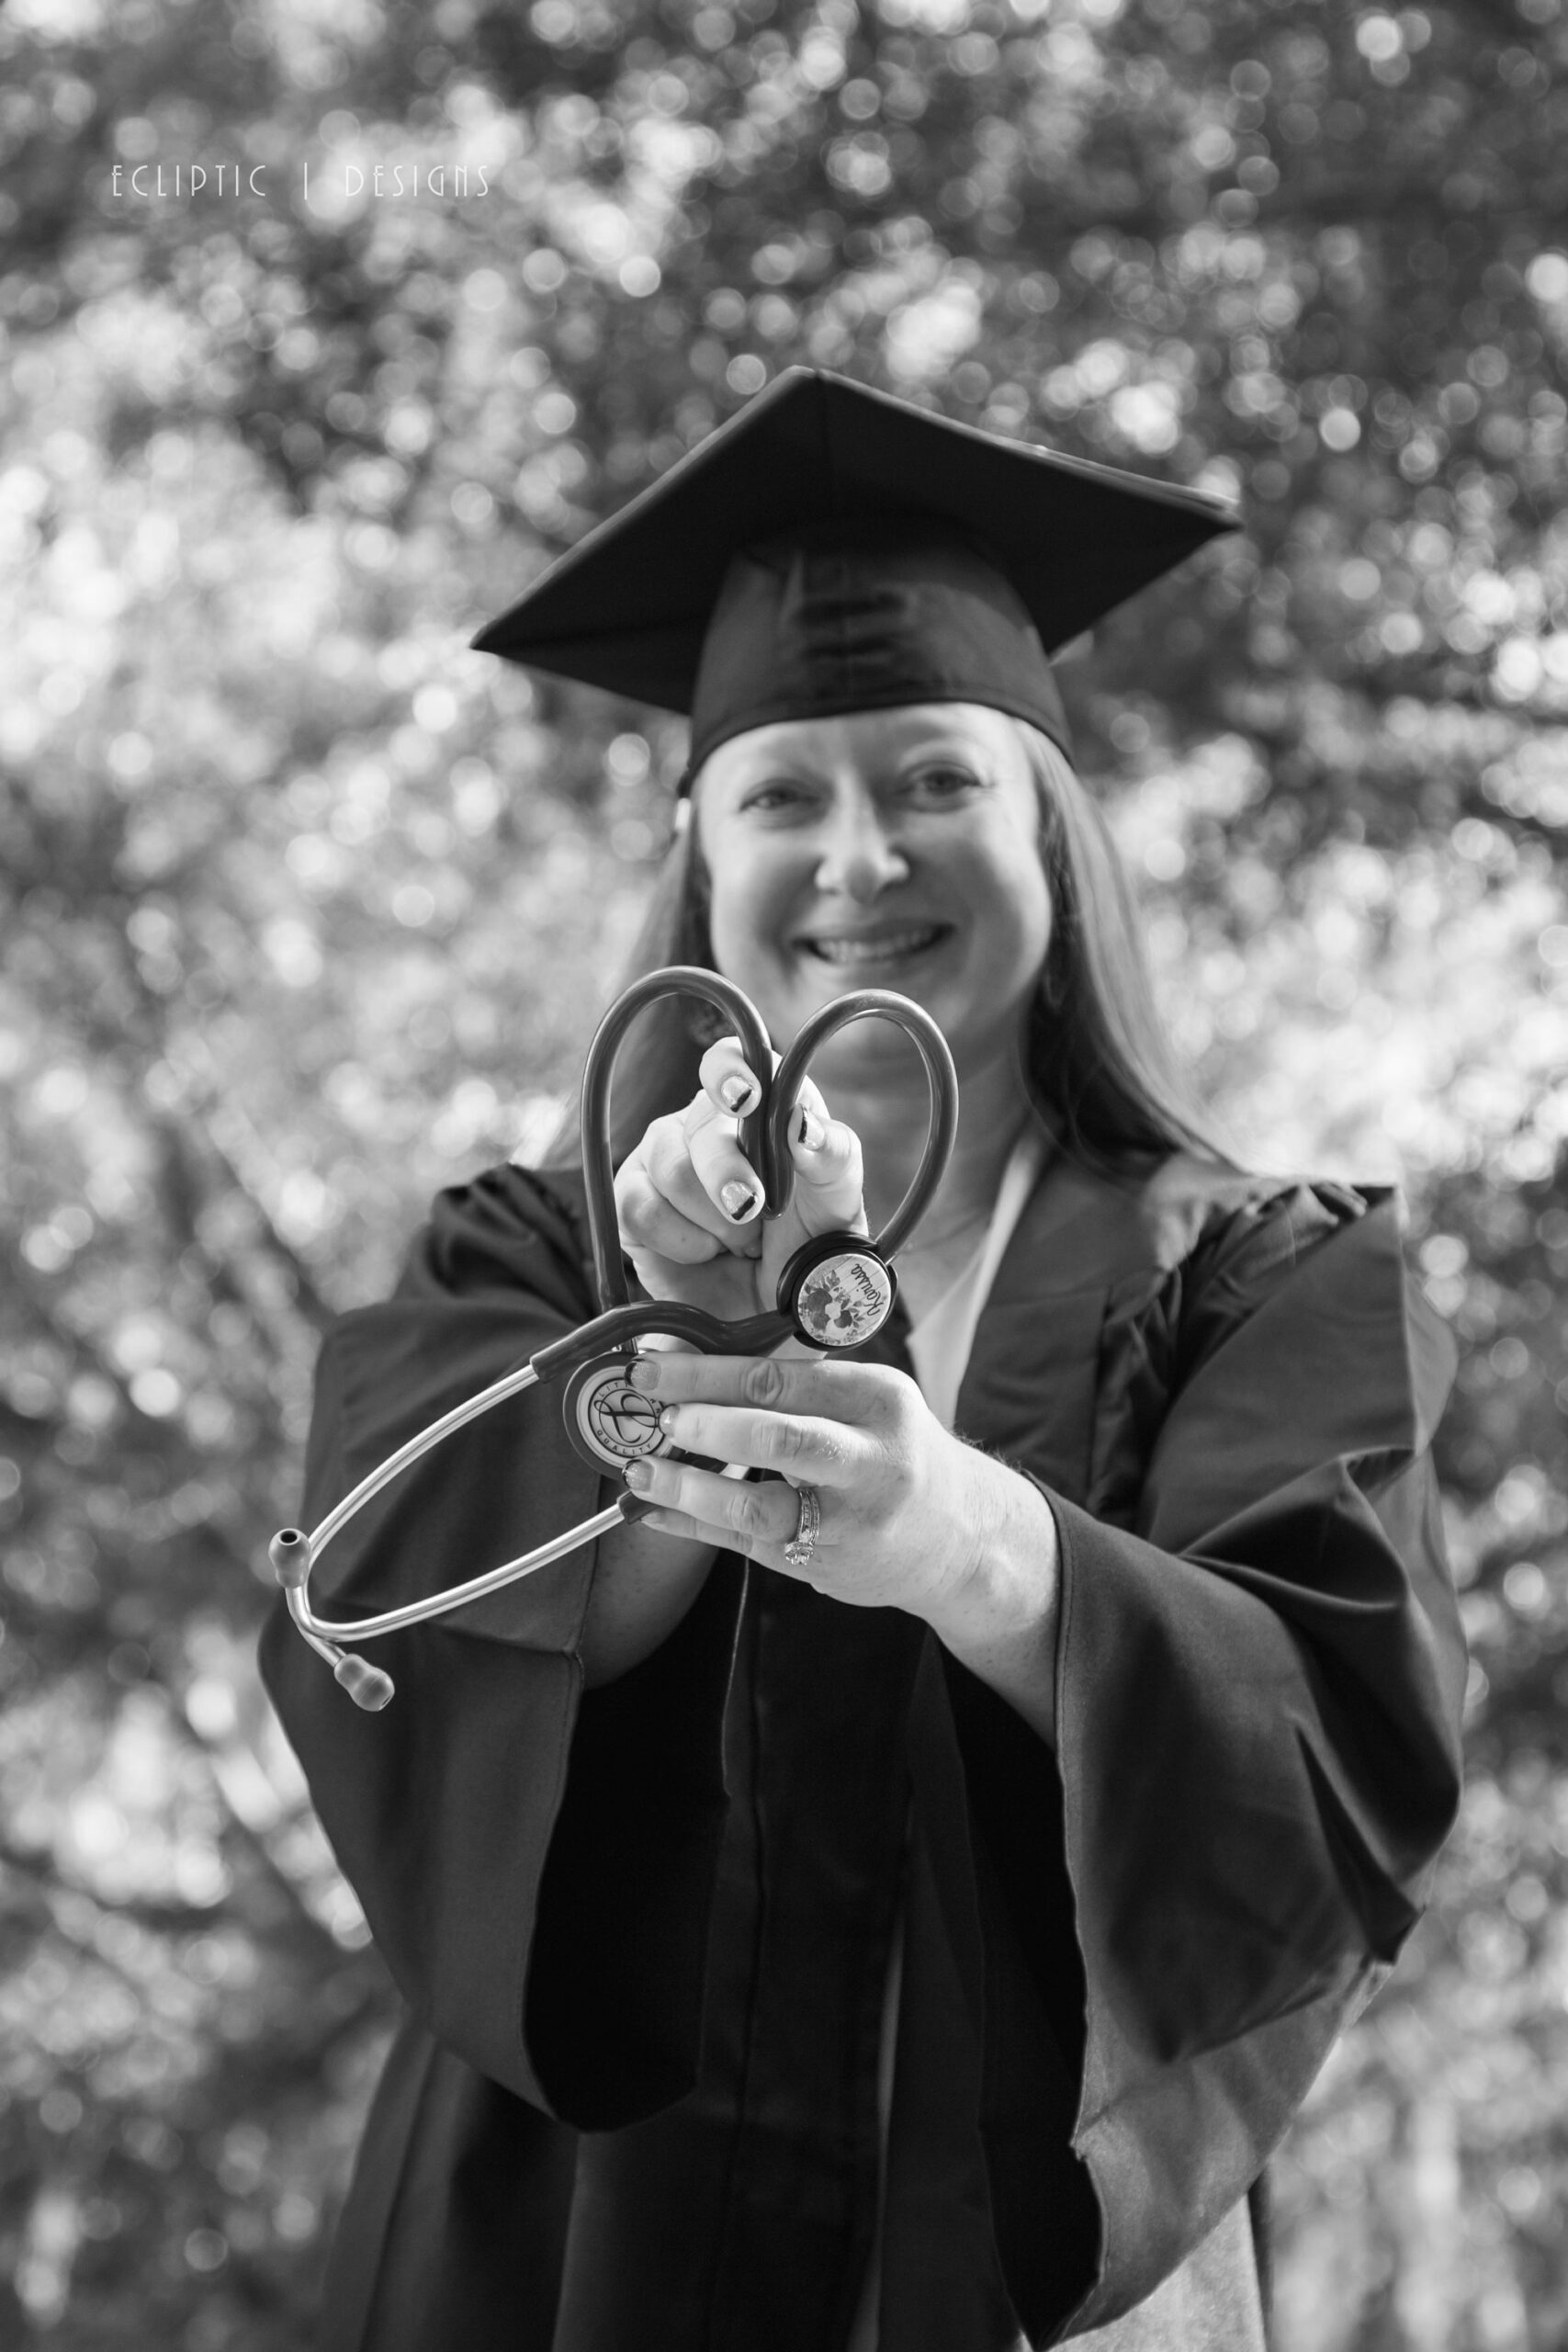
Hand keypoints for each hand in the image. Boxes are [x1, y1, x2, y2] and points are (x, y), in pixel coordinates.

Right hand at [613, 1037, 866, 1330]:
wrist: (776, 1311)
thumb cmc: (811, 1246)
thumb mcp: (839, 1203)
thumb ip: (832, 1156)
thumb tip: (802, 1123)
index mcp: (761, 1107)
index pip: (731, 1060)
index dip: (730, 1072)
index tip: (745, 1098)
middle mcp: (706, 1123)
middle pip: (701, 1125)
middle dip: (728, 1173)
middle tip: (750, 1210)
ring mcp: (663, 1159)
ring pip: (670, 1168)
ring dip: (715, 1219)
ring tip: (742, 1242)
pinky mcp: (632, 1202)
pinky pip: (640, 1207)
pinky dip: (682, 1240)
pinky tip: (706, 1252)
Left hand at [616, 1353, 1061, 1742]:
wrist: (962, 1537)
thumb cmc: (897, 1453)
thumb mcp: (872, 1404)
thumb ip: (800, 1389)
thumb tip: (693, 1370)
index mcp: (878, 1400)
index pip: (781, 1378)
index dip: (707, 1372)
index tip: (653, 1367)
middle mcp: (870, 1460)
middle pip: (777, 1436)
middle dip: (704, 1423)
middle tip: (655, 1415)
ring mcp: (849, 1522)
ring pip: (758, 1507)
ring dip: (688, 1487)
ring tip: (642, 1469)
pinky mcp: (824, 1567)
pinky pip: (745, 1546)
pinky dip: (692, 1527)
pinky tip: (652, 1511)